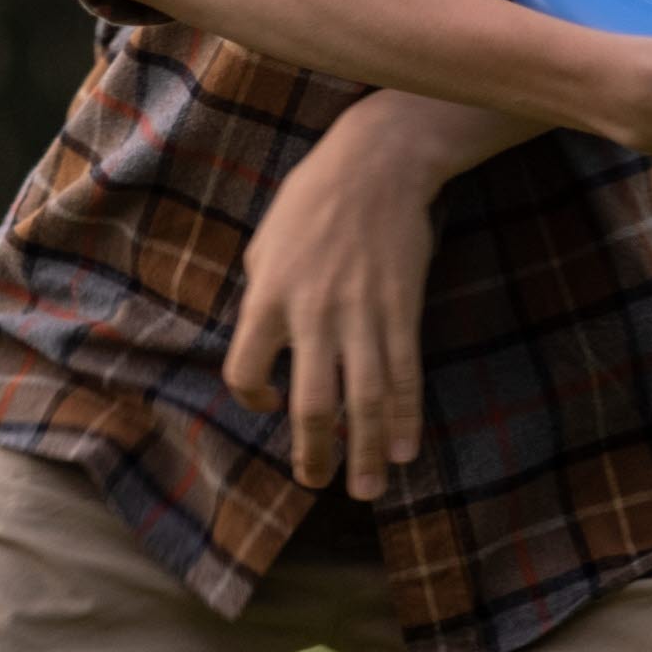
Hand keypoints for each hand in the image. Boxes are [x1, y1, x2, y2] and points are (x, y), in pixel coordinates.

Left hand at [224, 98, 454, 498]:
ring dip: (367, 453)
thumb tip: (264, 344)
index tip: (268, 401)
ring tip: (367, 489)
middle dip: (315, 454)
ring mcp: (362, 313)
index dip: (251, 397)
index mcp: (269, 294)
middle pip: (313, 404)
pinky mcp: (401, 309)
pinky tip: (405, 449)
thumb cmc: (312, 198)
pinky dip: (407, 418)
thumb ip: (261, 295)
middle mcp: (313, 312)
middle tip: (318, 483)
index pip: (244, 370)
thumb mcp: (267, 241)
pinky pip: (405, 375)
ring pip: (366, 401)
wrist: (377, 161)